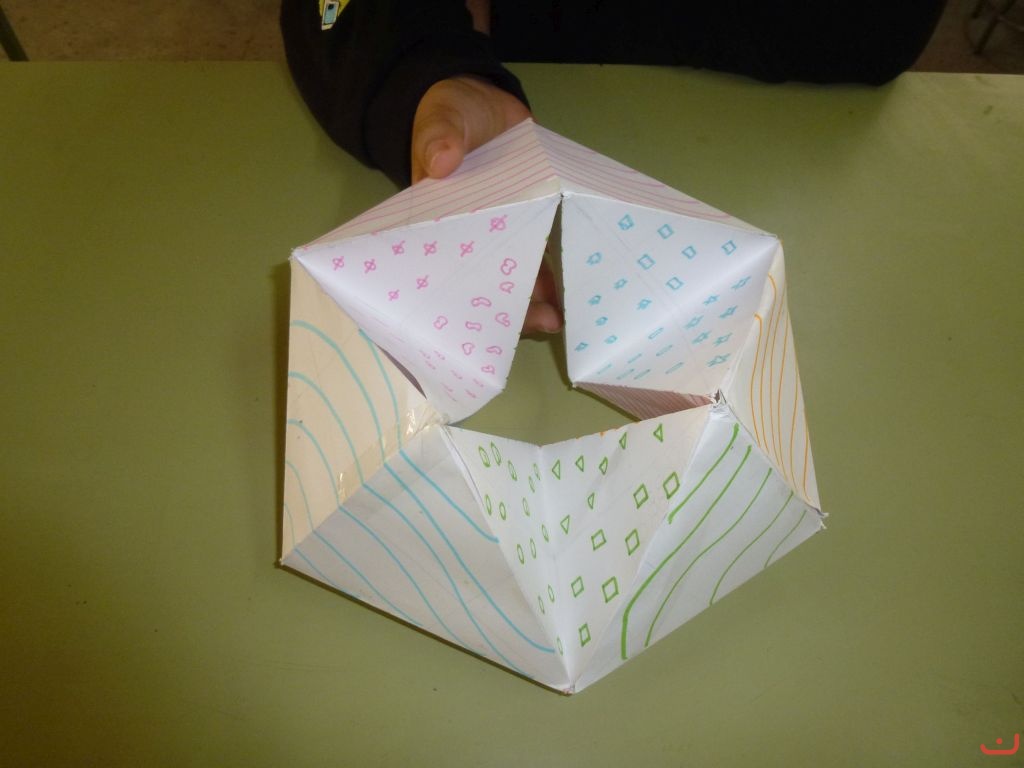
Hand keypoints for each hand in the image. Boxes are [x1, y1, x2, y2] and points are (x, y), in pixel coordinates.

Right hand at [411, 76, 561, 333]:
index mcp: (440, 223)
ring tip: (557, 321)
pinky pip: (540, 250)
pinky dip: (552, 272)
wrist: (479, 100)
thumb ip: (438, 137)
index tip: (482, 317)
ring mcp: (502, 230)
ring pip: (516, 274)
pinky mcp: (530, 217)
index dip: (465, 296)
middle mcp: (470, 237)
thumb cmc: (448, 115)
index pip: (448, 268)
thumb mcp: (440, 120)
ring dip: (535, 299)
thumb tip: (441, 161)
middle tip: (539, 325)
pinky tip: (568, 293)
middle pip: (486, 281)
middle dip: (509, 308)